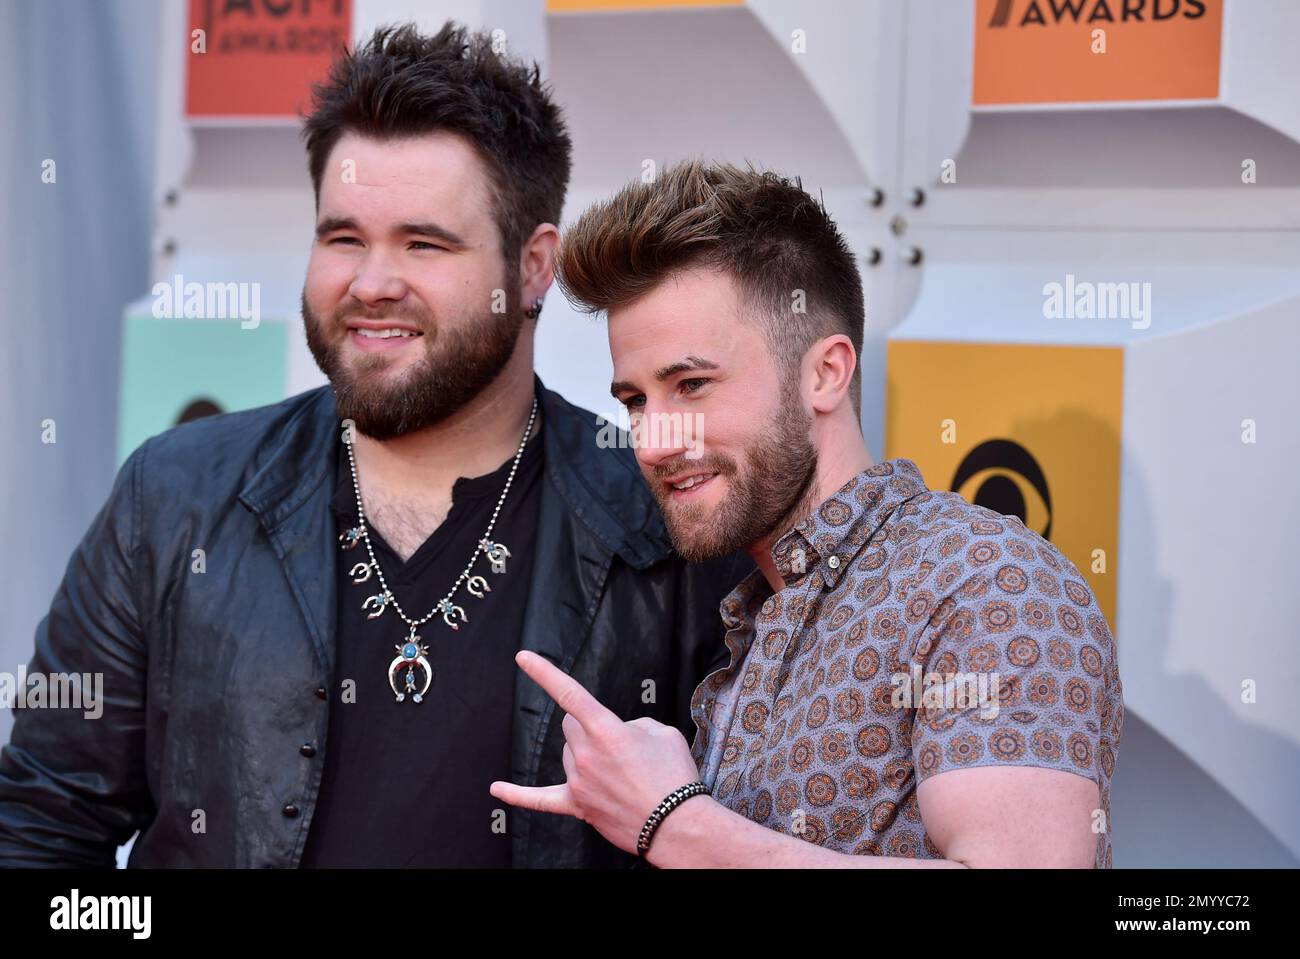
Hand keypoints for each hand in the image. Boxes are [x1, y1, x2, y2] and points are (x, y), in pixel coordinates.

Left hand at [489, 650, 702, 853]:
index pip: (569, 693)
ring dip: (585, 753)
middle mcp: (585, 755)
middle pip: (570, 725)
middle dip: (589, 726)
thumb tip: (619, 735)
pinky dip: (517, 795)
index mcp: (607, 731)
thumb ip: (634, 724)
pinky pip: (540, 800)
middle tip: (619, 743)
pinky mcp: (578, 806)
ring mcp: (578, 781)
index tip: (523, 657)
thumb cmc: (674, 777)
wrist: (678, 824)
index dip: (543, 673)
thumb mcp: (663, 732)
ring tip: (620, 771)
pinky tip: (497, 789)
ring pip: (568, 754)